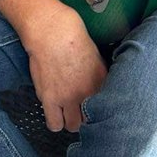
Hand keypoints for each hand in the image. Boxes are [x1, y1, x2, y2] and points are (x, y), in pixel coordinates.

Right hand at [21, 2, 107, 131]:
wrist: (50, 30)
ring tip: (68, 112)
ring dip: (71, 121)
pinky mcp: (49, 98)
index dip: (103, 108)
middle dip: (87, 117)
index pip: (108, 106)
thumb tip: (101, 84)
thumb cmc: (72, 33)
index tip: (99, 107)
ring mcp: (67, 97)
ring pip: (73, 126)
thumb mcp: (95, 53)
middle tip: (82, 110)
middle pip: (91, 120)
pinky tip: (55, 112)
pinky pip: (54, 124)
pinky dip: (55, 121)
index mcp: (101, 80)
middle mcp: (86, 92)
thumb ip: (99, 73)